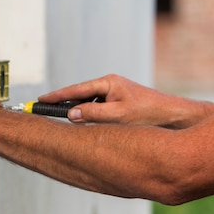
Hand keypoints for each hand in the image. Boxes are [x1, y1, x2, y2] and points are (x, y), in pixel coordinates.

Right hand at [39, 74, 213, 127]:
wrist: (174, 116)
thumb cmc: (148, 113)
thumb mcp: (117, 115)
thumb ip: (92, 114)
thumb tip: (71, 114)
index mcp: (108, 83)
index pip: (75, 90)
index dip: (56, 97)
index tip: (40, 101)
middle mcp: (110, 86)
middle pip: (79, 97)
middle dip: (64, 107)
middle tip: (44, 113)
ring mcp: (114, 96)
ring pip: (89, 107)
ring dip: (79, 117)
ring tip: (66, 127)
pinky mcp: (119, 106)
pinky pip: (98, 112)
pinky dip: (90, 121)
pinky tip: (88, 131)